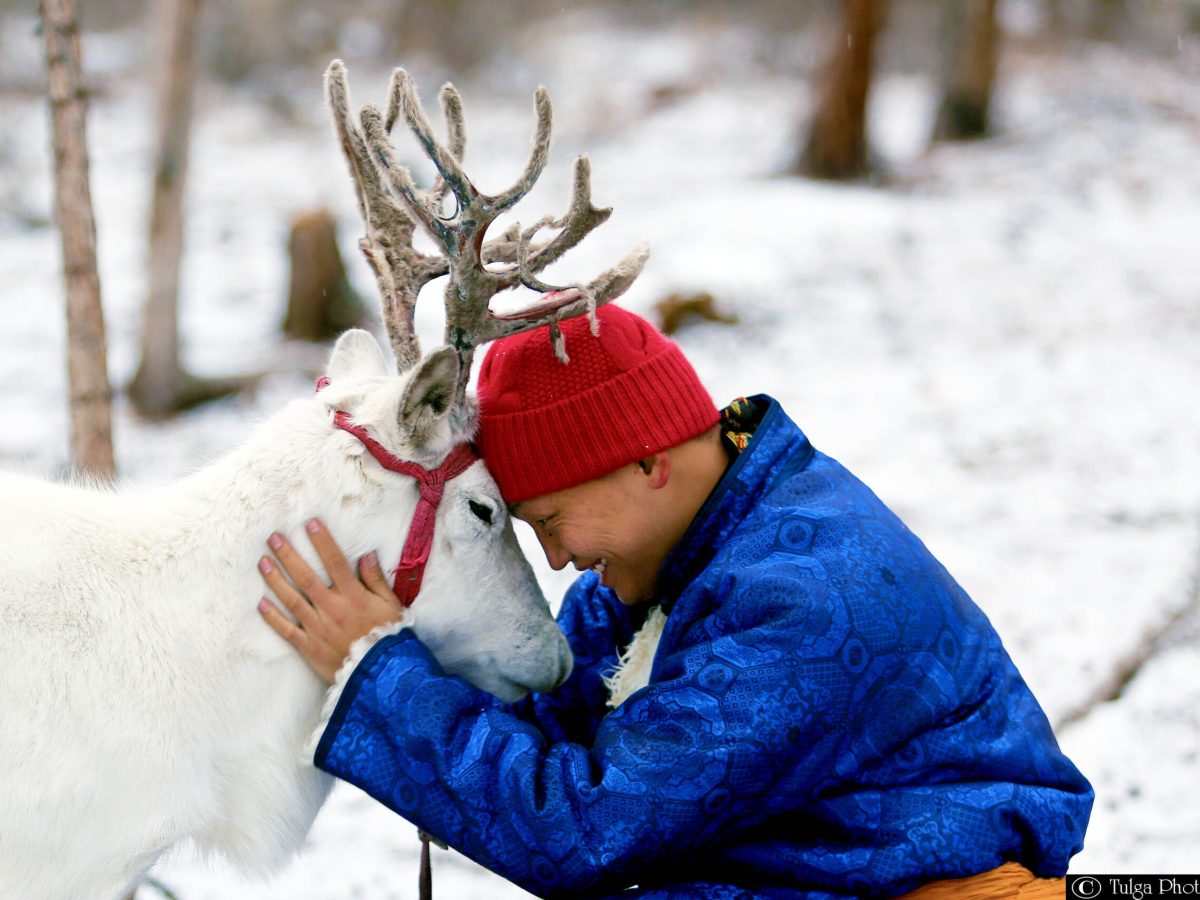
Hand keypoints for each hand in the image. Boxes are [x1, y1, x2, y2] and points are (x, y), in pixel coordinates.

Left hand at [257, 518, 402, 682]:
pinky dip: (273, 617)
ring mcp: (318, 627)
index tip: (310, 524)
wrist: (380, 674)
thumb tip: (366, 556)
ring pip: (292, 599)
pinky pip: (287, 630)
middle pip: (306, 577)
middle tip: (273, 538)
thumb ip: (376, 580)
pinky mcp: (309, 646)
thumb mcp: (391, 605)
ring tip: (262, 562)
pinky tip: (261, 603)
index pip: (335, 562)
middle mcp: (332, 608)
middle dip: (288, 555)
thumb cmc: (388, 637)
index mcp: (353, 596)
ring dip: (275, 580)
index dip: (322, 541)